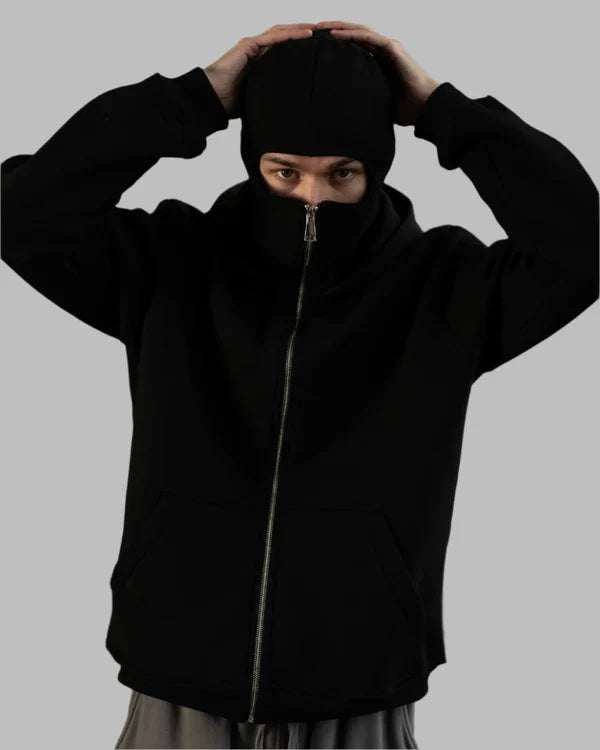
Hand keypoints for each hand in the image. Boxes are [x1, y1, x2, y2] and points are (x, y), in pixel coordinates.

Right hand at [204, 23, 316, 118]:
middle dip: (304, 33)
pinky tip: (306, 34)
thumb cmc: (231, 103)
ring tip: (319, 29)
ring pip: (281, 32)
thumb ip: (272, 96)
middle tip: (325, 34)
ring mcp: (252, 45)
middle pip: (285, 37)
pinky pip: (273, 37)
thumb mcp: (260, 98)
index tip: (318, 49)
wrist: (213, 99)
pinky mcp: (248, 45)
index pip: (284, 49)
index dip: (300, 46)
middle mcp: (257, 50)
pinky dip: (290, 34)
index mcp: (260, 61)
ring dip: (301, 29)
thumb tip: (291, 110)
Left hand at [314, 21, 439, 126]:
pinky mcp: (392, 48)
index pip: (355, 47)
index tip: (318, 46)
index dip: (337, 43)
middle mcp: (383, 50)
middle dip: (334, 30)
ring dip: (339, 27)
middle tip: (313, 31)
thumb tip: (344, 113)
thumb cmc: (405, 109)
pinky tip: (335, 35)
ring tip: (320, 28)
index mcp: (379, 62)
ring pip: (360, 31)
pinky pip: (368, 37)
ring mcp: (388, 47)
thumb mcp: (377, 102)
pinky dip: (351, 34)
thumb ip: (364, 99)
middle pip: (355, 34)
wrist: (424, 107)